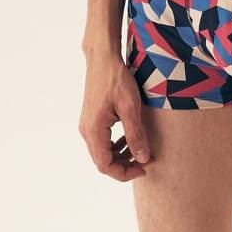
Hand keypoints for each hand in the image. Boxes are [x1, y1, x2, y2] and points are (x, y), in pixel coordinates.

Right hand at [79, 51, 153, 181]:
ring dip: (120, 155)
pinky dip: (115, 144)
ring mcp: (87, 124)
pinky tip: (130, 136)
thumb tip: (143, 158)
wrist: (103, 58)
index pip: (105, 166)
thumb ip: (135, 135)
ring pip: (102, 151)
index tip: (143, 168)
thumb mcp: (130, 108)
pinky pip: (102, 139)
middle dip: (124, 164)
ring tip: (140, 149)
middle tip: (145, 160)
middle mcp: (86, 130)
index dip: (124, 173)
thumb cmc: (116, 79)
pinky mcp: (91, 117)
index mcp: (94, 131)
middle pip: (102, 161)